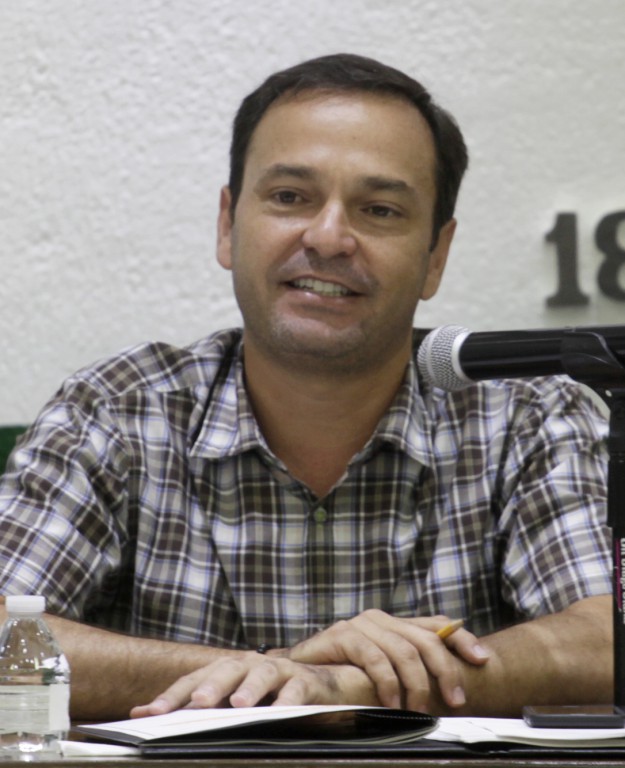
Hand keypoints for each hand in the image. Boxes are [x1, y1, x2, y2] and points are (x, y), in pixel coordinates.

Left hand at [129, 653, 375, 717]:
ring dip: (251, 688)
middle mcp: (250, 665)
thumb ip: (194, 706)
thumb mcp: (230, 701)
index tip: (150, 714)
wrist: (320, 683)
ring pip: (263, 673)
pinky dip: (290, 699)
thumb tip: (143, 713)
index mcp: (227, 669)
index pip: (195, 680)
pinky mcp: (306, 681)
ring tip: (239, 704)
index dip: (173, 695)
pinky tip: (283, 711)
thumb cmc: (267, 694)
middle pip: (227, 670)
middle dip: (211, 686)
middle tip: (197, 702)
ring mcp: (279, 671)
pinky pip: (297, 689)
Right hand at [287, 610, 489, 711]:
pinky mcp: (343, 634)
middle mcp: (381, 619)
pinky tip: (391, 702)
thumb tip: (449, 685)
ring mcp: (361, 624)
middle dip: (445, 670)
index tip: (483, 659)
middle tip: (454, 700)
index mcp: (395, 624)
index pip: (436, 624)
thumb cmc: (344, 674)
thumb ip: (409, 669)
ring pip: (403, 650)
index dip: (462, 639)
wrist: (299, 670)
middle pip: (424, 639)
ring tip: (419, 709)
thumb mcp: (383, 671)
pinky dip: (387, 682)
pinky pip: (375, 658)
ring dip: (416, 685)